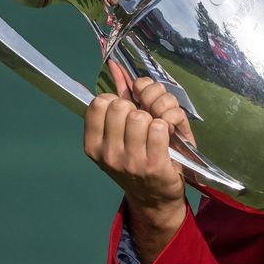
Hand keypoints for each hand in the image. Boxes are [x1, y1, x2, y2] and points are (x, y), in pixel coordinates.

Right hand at [84, 61, 195, 263]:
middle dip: (138, 106)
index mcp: (94, 145)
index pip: (99, 103)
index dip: (118, 100)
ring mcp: (131, 162)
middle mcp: (108, 155)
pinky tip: (169, 136)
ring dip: (156, 115)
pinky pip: (160, 126)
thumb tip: (115, 65)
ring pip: (142, 115)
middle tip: (146, 119)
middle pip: (122, 106)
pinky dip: (169, 125)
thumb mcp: (120, 132)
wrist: (156, 198)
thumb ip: (120, 95)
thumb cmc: (139, 159)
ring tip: (159, 127)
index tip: (127, 112)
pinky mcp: (154, 165)